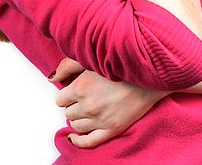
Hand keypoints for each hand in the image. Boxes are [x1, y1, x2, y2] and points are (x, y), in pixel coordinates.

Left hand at [50, 57, 169, 147]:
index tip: (73, 90)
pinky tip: (75, 137)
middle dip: (73, 105)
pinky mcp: (112, 129)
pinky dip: (78, 141)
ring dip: (78, 118)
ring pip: (76, 126)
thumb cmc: (123, 64)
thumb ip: (69, 66)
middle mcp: (88, 106)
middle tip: (83, 97)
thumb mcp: (94, 58)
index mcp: (81, 87)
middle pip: (68, 113)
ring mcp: (100, 120)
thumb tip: (53, 77)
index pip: (60, 99)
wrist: (149, 74)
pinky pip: (88, 142)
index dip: (66, 94)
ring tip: (86, 109)